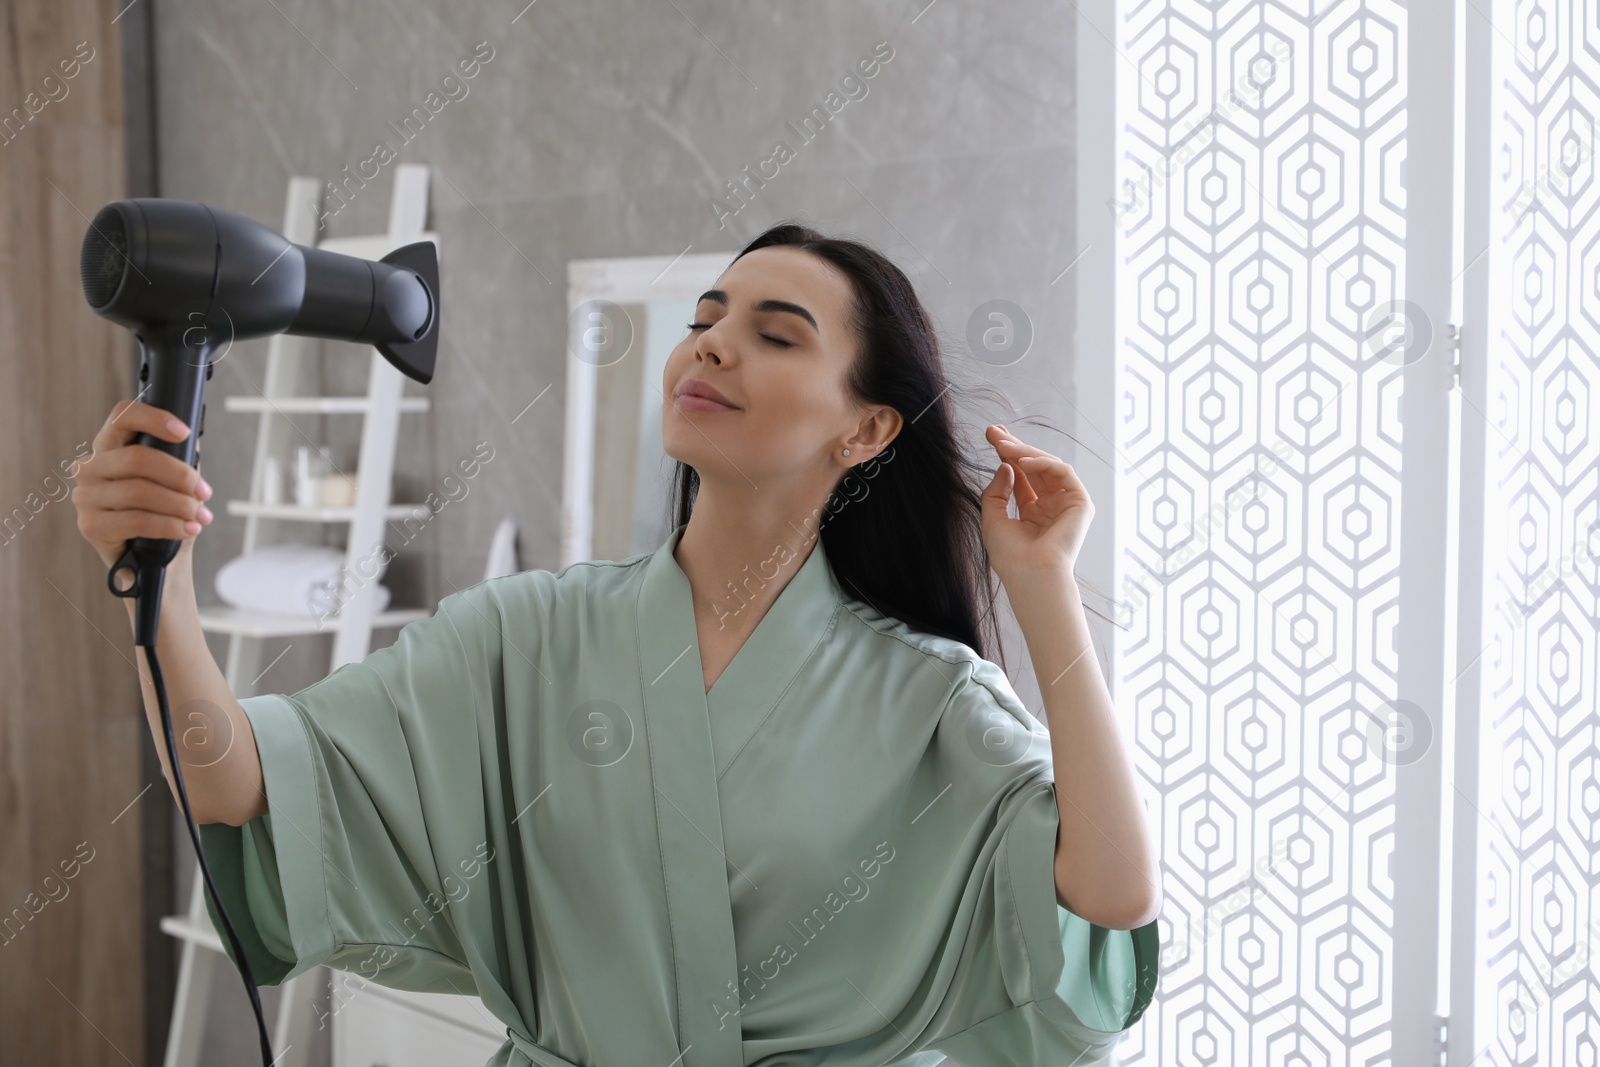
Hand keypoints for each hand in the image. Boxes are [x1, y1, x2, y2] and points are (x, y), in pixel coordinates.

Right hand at [72, 400, 214, 571]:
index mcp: (110, 448)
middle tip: (204, 493)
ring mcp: (86, 496)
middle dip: (180, 476)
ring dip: (179, 504)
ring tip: (200, 516)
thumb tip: (192, 440)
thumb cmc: (166, 515)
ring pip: (139, 491)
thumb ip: (179, 457)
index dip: (154, 419)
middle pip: (138, 458)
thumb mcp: (175, 483)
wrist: (159, 562)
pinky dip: (169, 525)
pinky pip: (136, 520)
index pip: (122, 417)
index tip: (184, 432)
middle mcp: (91, 468)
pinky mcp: (90, 526)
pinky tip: (188, 529)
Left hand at [979, 423, 1093, 584]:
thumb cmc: (1010, 556)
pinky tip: (1022, 462)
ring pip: (1047, 466)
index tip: (992, 436)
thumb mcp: (993, 518)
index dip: (1007, 455)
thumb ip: (997, 490)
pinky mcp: (1080, 503)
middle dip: (1013, 447)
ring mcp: (1066, 504)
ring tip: (1003, 445)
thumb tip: (1006, 464)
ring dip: (1024, 452)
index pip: (1020, 476)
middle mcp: (1050, 506)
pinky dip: (1043, 462)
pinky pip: (1063, 472)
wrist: (1031, 575)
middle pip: (1033, 467)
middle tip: (994, 431)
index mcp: (1032, 512)